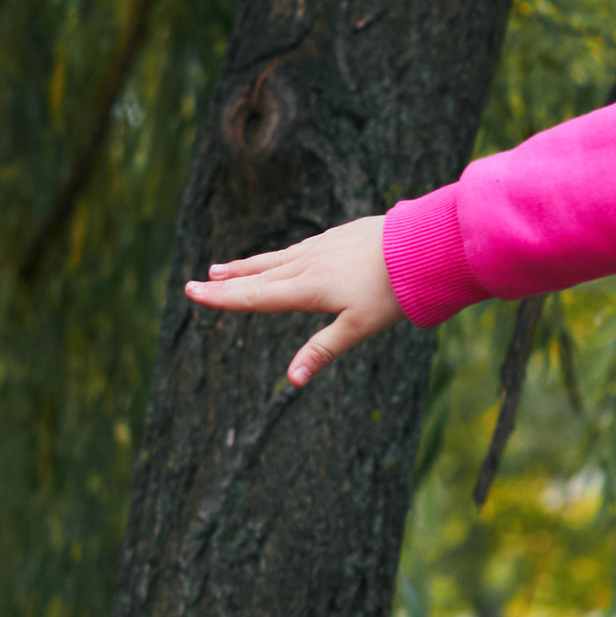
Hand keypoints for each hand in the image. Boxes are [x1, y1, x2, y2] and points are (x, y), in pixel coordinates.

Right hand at [184, 214, 402, 385]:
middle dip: (227, 282)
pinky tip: (281, 256)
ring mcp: (323, 247)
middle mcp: (308, 264)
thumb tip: (291, 380)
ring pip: (277, 259)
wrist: (422, 245)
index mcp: (307, 289)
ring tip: (224, 267)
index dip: (223, 298)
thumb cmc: (393, 291)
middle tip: (197, 282)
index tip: (193, 292)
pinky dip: (280, 255)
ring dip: (248, 266)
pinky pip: (299, 247)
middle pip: (259, 277)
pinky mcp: (340, 236)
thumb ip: (323, 351)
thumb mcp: (359, 328)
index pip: (255, 297)